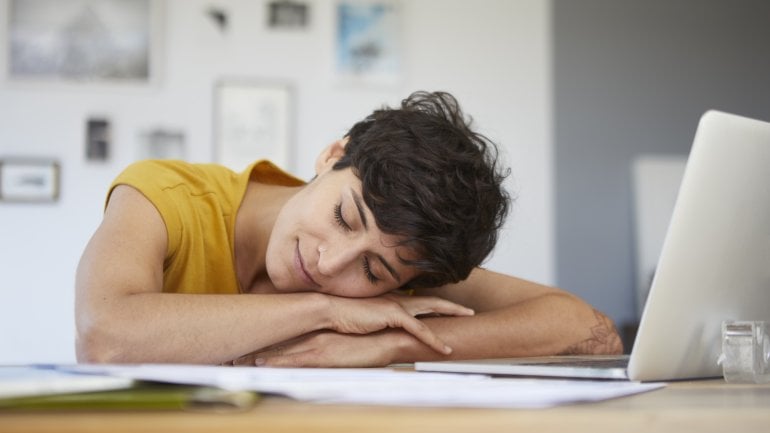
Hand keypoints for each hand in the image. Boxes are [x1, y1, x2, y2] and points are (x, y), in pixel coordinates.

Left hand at [234, 331, 400, 367]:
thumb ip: (330, 342)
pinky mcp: (323, 354)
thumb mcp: (346, 340)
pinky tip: (261, 365)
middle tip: (230, 354)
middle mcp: (312, 335)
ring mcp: (315, 344)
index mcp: (317, 331)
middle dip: (252, 349)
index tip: (244, 346)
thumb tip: (320, 351)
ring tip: (235, 361)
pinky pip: (294, 361)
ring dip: (257, 356)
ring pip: (279, 351)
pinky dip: (276, 363)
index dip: (264, 341)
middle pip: (276, 342)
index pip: (285, 336)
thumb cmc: (372, 338)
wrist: (389, 336)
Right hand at [326, 293, 473, 354]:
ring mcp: (397, 305)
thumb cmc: (344, 314)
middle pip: (433, 299)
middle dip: (452, 305)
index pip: (420, 299)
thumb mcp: (365, 315)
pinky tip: (444, 349)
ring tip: (468, 318)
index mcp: (392, 298)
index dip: (436, 303)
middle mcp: (398, 298)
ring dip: (452, 314)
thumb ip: (377, 317)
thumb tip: (382, 324)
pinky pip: (420, 329)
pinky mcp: (394, 315)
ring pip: (432, 308)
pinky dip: (434, 340)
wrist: (330, 310)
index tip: (450, 308)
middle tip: (469, 310)